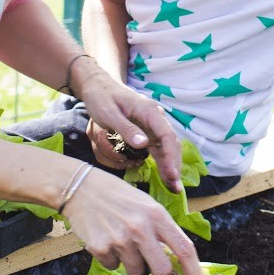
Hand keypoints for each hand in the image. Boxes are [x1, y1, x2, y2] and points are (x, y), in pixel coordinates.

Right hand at [61, 167, 203, 274]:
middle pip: (162, 271)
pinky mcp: (99, 248)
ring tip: (122, 241)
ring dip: (132, 263)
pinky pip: (114, 267)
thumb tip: (177, 262)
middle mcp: (140, 228)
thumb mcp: (147, 206)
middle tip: (153, 266)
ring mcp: (119, 239)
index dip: (193, 272)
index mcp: (157, 215)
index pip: (184, 248)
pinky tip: (107, 239)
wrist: (80, 188)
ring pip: (136, 272)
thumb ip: (162, 231)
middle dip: (160, 274)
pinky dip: (112, 259)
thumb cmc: (119, 197)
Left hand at [72, 59, 183, 191]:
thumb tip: (144, 144)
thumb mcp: (109, 113)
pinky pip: (158, 148)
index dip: (171, 156)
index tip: (171, 174)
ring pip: (167, 147)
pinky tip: (165, 175)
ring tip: (173, 187)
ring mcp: (152, 125)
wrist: (98, 86)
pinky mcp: (147, 131)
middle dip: (174, 165)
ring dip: (170, 166)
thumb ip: (126, 129)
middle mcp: (155, 118)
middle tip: (175, 187)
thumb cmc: (102, 98)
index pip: (167, 135)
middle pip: (171, 143)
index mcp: (149, 111)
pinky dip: (162, 162)